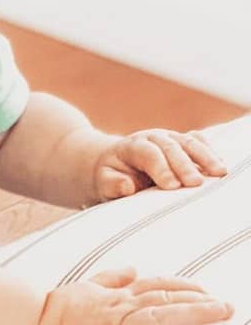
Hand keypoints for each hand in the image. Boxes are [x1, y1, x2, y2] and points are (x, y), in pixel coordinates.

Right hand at [32, 266, 233, 324]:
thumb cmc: (54, 309)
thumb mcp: (84, 286)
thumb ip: (110, 278)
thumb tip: (134, 269)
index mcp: (113, 295)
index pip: (154, 286)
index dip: (182, 287)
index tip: (206, 290)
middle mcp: (117, 311)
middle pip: (163, 301)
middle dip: (197, 302)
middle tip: (226, 305)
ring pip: (157, 322)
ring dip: (189, 317)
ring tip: (216, 316)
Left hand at [93, 129, 227, 200]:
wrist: (116, 162)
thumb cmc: (112, 176)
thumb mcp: (104, 182)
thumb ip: (113, 184)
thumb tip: (127, 186)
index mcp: (131, 147)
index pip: (147, 154)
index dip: (160, 168)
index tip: (172, 186)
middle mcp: (151, 138)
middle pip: (170, 147)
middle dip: (184, 165)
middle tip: (195, 184)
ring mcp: (169, 138)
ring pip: (189, 142)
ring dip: (205, 157)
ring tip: (219, 173)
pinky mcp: (182, 143)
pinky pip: (199, 142)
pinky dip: (210, 151)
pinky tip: (220, 165)